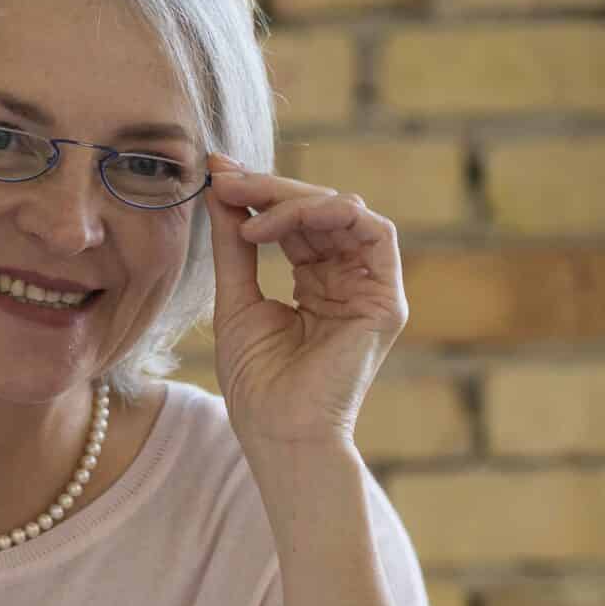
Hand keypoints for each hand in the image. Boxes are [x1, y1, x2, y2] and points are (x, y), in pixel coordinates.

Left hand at [206, 160, 407, 450]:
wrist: (278, 433)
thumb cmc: (257, 384)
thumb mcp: (235, 300)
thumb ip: (234, 245)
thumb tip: (219, 186)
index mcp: (317, 285)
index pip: (295, 224)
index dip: (260, 194)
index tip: (218, 172)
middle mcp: (349, 282)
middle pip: (319, 212)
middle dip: (270, 189)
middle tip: (226, 179)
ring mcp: (371, 290)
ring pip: (345, 212)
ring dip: (294, 200)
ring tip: (247, 210)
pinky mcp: (386, 301)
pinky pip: (374, 233)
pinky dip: (329, 215)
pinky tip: (281, 222)